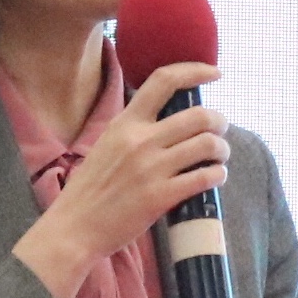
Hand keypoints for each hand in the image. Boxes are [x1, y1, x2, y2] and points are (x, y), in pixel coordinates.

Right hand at [14, 62, 227, 297]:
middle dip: (219, 122)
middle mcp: (140, 140)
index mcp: (125, 123)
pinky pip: (205, 177)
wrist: (75, 227)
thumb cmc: (91, 189)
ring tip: (219, 157)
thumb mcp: (107, 144)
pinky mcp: (161, 196)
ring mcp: (152, 168)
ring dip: (222, 150)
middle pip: (199, 115)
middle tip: (220, 132)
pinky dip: (218, 175)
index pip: (164, 81)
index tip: (215, 73)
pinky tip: (215, 177)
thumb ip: (135, 130)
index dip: (195, 71)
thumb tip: (170, 120)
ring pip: (208, 145)